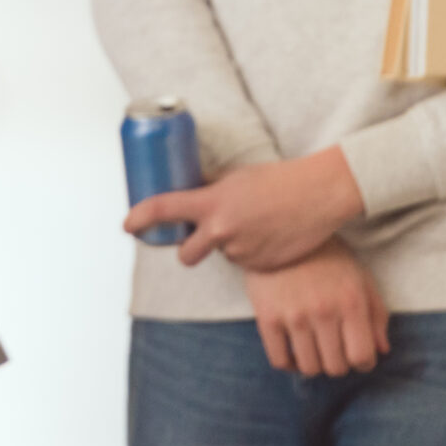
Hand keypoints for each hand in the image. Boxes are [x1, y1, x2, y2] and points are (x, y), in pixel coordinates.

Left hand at [124, 147, 366, 273]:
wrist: (318, 195)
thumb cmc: (279, 179)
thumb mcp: (236, 179)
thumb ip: (213, 191)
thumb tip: (193, 193)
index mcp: (211, 203)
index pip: (163, 208)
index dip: (139, 218)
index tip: (128, 225)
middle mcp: (221, 231)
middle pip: (187, 253)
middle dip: (188, 250)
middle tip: (198, 238)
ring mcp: (241, 252)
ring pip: (221, 256)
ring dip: (228, 246)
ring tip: (253, 225)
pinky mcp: (260, 267)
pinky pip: (245, 264)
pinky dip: (251, 254)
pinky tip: (268, 236)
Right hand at [243, 239, 389, 377]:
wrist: (278, 228)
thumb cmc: (326, 254)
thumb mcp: (359, 276)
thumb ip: (377, 313)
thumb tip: (382, 350)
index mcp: (351, 302)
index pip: (362, 357)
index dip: (363, 362)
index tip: (357, 354)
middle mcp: (324, 311)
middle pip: (336, 367)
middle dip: (339, 363)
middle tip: (334, 349)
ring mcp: (293, 315)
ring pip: (309, 368)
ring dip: (314, 364)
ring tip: (314, 349)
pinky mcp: (267, 317)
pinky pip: (279, 360)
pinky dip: (288, 363)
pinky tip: (293, 350)